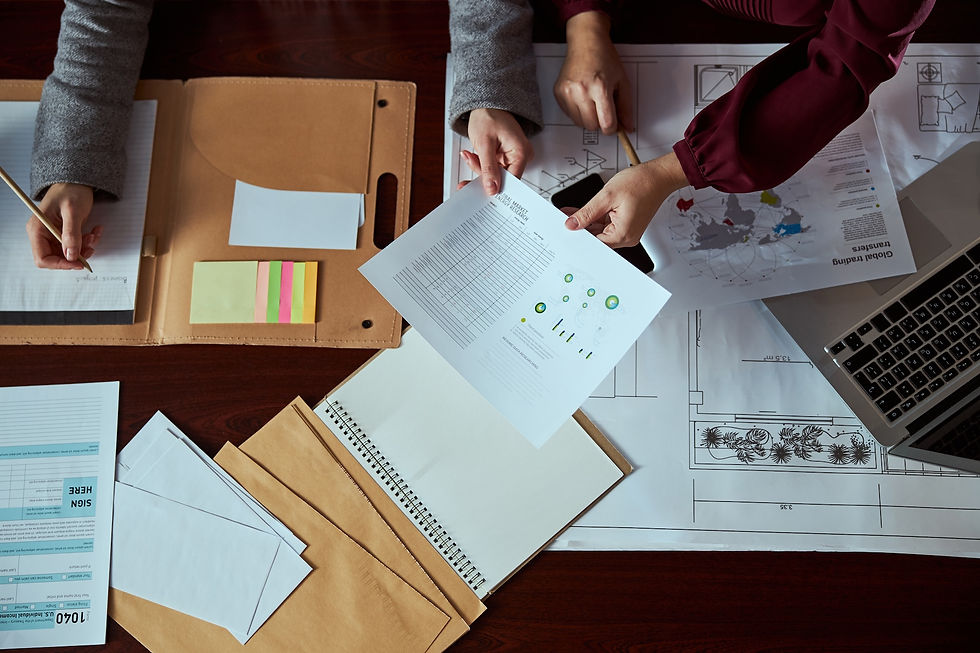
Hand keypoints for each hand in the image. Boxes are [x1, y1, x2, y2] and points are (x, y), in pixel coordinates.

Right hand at [26, 182, 99, 269]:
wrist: (78, 181)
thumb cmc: (71, 191)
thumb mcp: (73, 212)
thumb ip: (71, 234)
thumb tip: (70, 256)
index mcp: (38, 229)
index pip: (42, 258)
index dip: (60, 264)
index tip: (78, 263)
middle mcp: (43, 234)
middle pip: (57, 258)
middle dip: (76, 255)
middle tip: (90, 246)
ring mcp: (54, 234)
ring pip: (69, 253)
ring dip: (84, 248)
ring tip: (93, 235)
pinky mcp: (64, 233)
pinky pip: (76, 245)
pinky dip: (87, 241)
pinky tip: (94, 231)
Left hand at [460, 108, 532, 194]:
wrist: (485, 105)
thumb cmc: (488, 116)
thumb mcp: (485, 143)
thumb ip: (488, 168)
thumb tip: (492, 189)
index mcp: (521, 152)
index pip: (512, 180)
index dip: (497, 186)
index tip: (481, 192)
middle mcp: (520, 156)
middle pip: (503, 179)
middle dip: (483, 175)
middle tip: (469, 168)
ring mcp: (512, 158)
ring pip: (495, 175)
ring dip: (479, 168)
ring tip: (470, 155)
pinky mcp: (503, 158)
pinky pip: (492, 169)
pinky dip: (480, 165)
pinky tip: (472, 156)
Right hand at [553, 11, 632, 134]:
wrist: (586, 41)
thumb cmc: (604, 58)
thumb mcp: (622, 81)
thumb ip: (626, 106)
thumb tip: (627, 126)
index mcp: (600, 87)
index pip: (606, 123)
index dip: (613, 127)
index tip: (614, 124)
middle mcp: (581, 91)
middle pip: (592, 126)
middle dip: (600, 122)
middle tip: (603, 108)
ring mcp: (567, 92)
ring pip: (579, 123)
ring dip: (588, 118)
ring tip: (592, 101)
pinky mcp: (559, 93)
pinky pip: (569, 115)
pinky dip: (577, 111)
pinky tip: (582, 97)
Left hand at [564, 153, 686, 247]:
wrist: (659, 176)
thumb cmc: (641, 183)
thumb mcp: (606, 196)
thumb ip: (587, 213)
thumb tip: (572, 224)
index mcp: (623, 234)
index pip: (593, 243)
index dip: (577, 236)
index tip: (565, 229)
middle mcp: (627, 237)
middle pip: (596, 238)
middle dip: (580, 227)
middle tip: (564, 218)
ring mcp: (628, 231)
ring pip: (600, 231)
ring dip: (587, 222)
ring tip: (571, 213)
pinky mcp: (627, 225)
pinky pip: (607, 225)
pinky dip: (596, 218)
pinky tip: (584, 211)